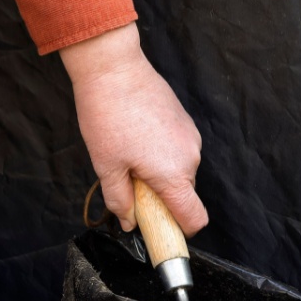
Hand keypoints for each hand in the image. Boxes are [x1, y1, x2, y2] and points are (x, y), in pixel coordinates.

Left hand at [60, 23, 207, 235]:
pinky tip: (135, 139)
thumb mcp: (106, 167)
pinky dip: (160, 156)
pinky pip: (176, 151)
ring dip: (157, 175)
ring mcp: (190, 137)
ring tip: (127, 154)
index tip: (159, 231)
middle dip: (158, 198)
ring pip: (178, 172)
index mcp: (174, 174)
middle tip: (127, 182)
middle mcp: (191, 156)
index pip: (195, 218)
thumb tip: (129, 222)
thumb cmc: (107, 117)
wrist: (113, 69)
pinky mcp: (185, 122)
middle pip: (182, 195)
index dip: (180, 232)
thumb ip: (120, 200)